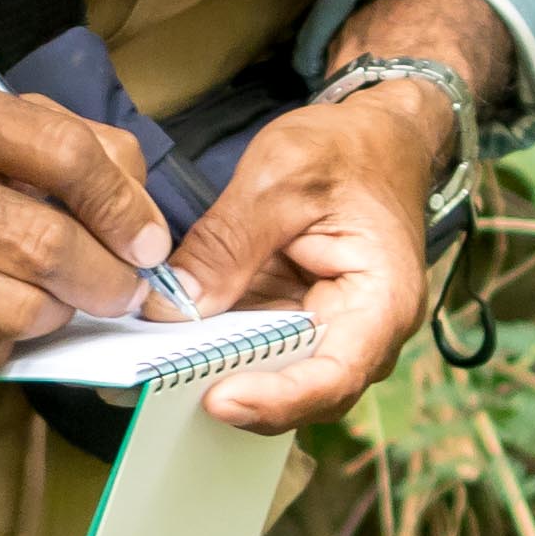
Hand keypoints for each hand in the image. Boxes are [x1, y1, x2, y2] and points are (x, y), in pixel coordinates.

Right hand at [0, 73, 177, 375]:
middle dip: (106, 277)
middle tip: (121, 288)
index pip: (65, 156)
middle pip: (47, 245)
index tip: (147, 242)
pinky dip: (9, 339)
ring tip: (56, 297)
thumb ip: (76, 146)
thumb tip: (144, 221)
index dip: (122, 207)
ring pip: (21, 309)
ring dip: (59, 312)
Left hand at [161, 75, 459, 429]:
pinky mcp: (294, 318)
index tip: (219, 399)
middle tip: (160, 390)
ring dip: (215, 373)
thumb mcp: (282, 175)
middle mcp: (361, 331)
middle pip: (300, 391)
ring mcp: (326, 329)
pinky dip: (213, 345)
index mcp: (382, 301)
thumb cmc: (348, 148)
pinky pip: (253, 345)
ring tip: (152, 370)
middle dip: (234, 395)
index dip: (277, 400)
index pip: (336, 376)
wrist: (376, 135)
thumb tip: (175, 305)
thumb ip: (228, 241)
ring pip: (269, 374)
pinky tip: (165, 341)